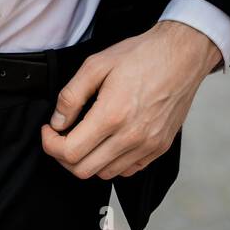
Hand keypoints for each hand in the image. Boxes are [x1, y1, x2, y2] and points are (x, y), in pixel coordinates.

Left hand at [41, 22, 221, 180]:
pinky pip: (128, 170)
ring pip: (105, 174)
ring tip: (82, 138)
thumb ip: (71, 96)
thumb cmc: (140, 56)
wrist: (181, 56)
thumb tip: (57, 122)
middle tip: (60, 136)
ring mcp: (148, 146)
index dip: (50, 144)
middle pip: (83, 170)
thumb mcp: (95, 64)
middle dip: (63, 155)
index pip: (70, 152)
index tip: (48, 130)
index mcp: (112, 116)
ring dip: (87, 160)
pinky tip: (106, 142)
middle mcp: (131, 137)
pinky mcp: (160, 148)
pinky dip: (111, 163)